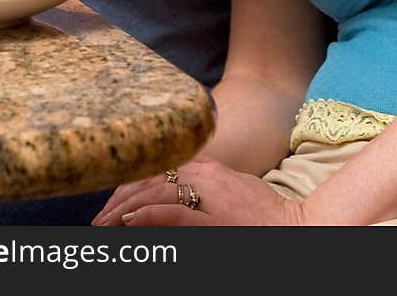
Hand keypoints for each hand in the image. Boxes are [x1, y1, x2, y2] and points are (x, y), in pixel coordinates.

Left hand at [91, 156, 303, 227]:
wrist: (296, 227)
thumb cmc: (265, 215)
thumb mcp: (232, 190)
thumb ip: (204, 186)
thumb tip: (173, 193)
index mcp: (209, 169)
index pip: (159, 170)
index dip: (131, 185)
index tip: (112, 203)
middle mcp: (206, 176)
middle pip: (152, 178)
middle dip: (121, 198)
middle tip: (100, 219)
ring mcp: (210, 197)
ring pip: (156, 193)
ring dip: (125, 209)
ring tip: (105, 223)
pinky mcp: (214, 221)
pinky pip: (173, 214)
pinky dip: (148, 215)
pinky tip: (129, 222)